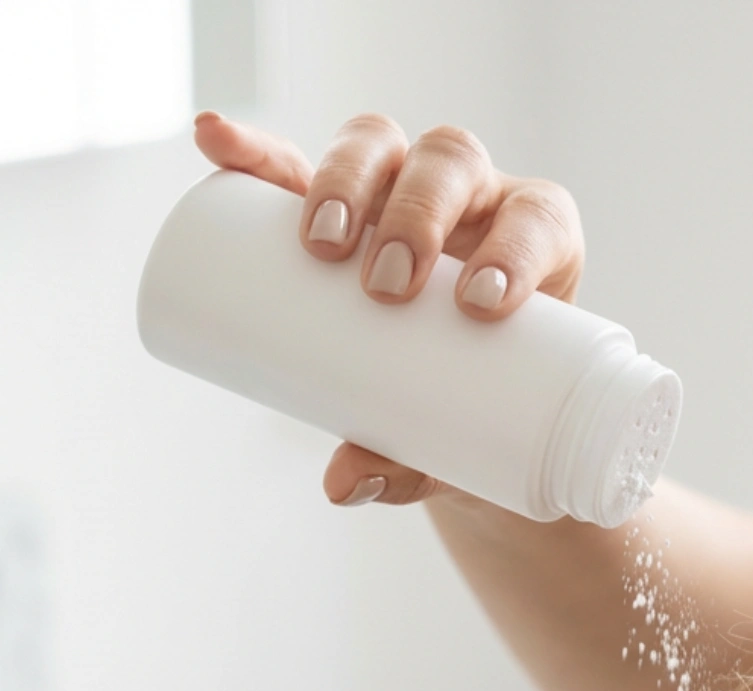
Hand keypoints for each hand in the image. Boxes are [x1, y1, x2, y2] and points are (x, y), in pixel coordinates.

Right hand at [193, 110, 584, 509]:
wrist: (451, 405)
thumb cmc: (477, 418)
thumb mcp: (459, 443)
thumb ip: (413, 466)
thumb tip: (344, 484)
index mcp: (536, 244)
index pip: (535, 220)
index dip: (516, 246)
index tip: (482, 305)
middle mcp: (476, 198)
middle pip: (451, 164)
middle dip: (418, 214)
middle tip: (386, 286)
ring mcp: (400, 189)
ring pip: (382, 146)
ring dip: (347, 178)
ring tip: (321, 242)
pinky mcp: (336, 200)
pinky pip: (293, 161)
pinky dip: (256, 153)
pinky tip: (216, 144)